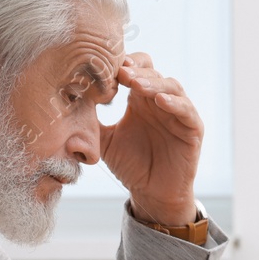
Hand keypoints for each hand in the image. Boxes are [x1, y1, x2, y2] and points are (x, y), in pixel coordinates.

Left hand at [100, 53, 203, 225]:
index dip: (125, 65)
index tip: (106, 66)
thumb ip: (91, 122)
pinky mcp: (193, 129)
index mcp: (140, 100)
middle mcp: (160, 102)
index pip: (137, 70)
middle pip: (153, 73)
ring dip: (153, 83)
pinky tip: (160, 100)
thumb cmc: (130, 165)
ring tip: (135, 83)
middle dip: (136, 71)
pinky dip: (175, 103)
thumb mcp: (105, 140)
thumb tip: (65, 104)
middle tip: (120, 72)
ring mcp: (179, 113)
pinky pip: (187, 111)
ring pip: (171, 86)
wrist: (151, 194)